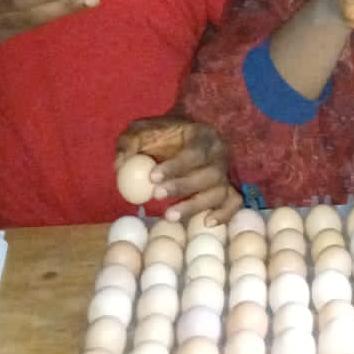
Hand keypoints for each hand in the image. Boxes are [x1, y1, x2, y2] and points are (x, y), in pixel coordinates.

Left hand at [115, 116, 242, 223]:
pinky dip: (225, 214)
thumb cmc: (161, 136)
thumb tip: (120, 165)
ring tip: (169, 215)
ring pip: (219, 192)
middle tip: (157, 195)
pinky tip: (207, 222)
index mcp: (203, 136)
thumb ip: (129, 143)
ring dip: (195, 205)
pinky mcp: (228, 189)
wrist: (183, 136)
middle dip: (183, 187)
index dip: (176, 166)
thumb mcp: (142, 131)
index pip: (194, 152)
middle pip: (209, 174)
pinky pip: (233, 203)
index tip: (152, 177)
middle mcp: (220, 155)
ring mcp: (225, 174)